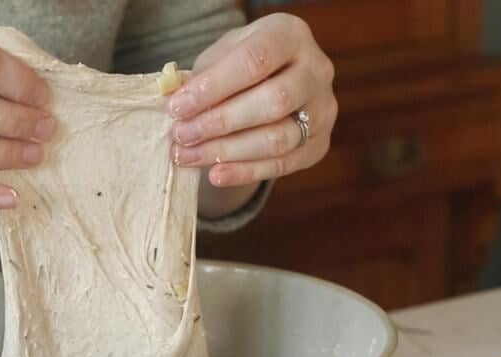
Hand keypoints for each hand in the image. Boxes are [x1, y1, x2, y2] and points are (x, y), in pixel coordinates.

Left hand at [168, 14, 335, 190]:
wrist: (275, 81)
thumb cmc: (242, 65)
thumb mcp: (222, 56)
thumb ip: (204, 76)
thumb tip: (178, 106)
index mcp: (290, 36)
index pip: (254, 61)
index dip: (213, 87)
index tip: (178, 107)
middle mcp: (316, 70)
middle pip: (272, 102)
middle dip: (220, 123)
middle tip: (182, 136)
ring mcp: (322, 110)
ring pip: (278, 139)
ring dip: (227, 152)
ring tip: (189, 156)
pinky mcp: (319, 144)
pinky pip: (282, 164)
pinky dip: (245, 172)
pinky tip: (215, 175)